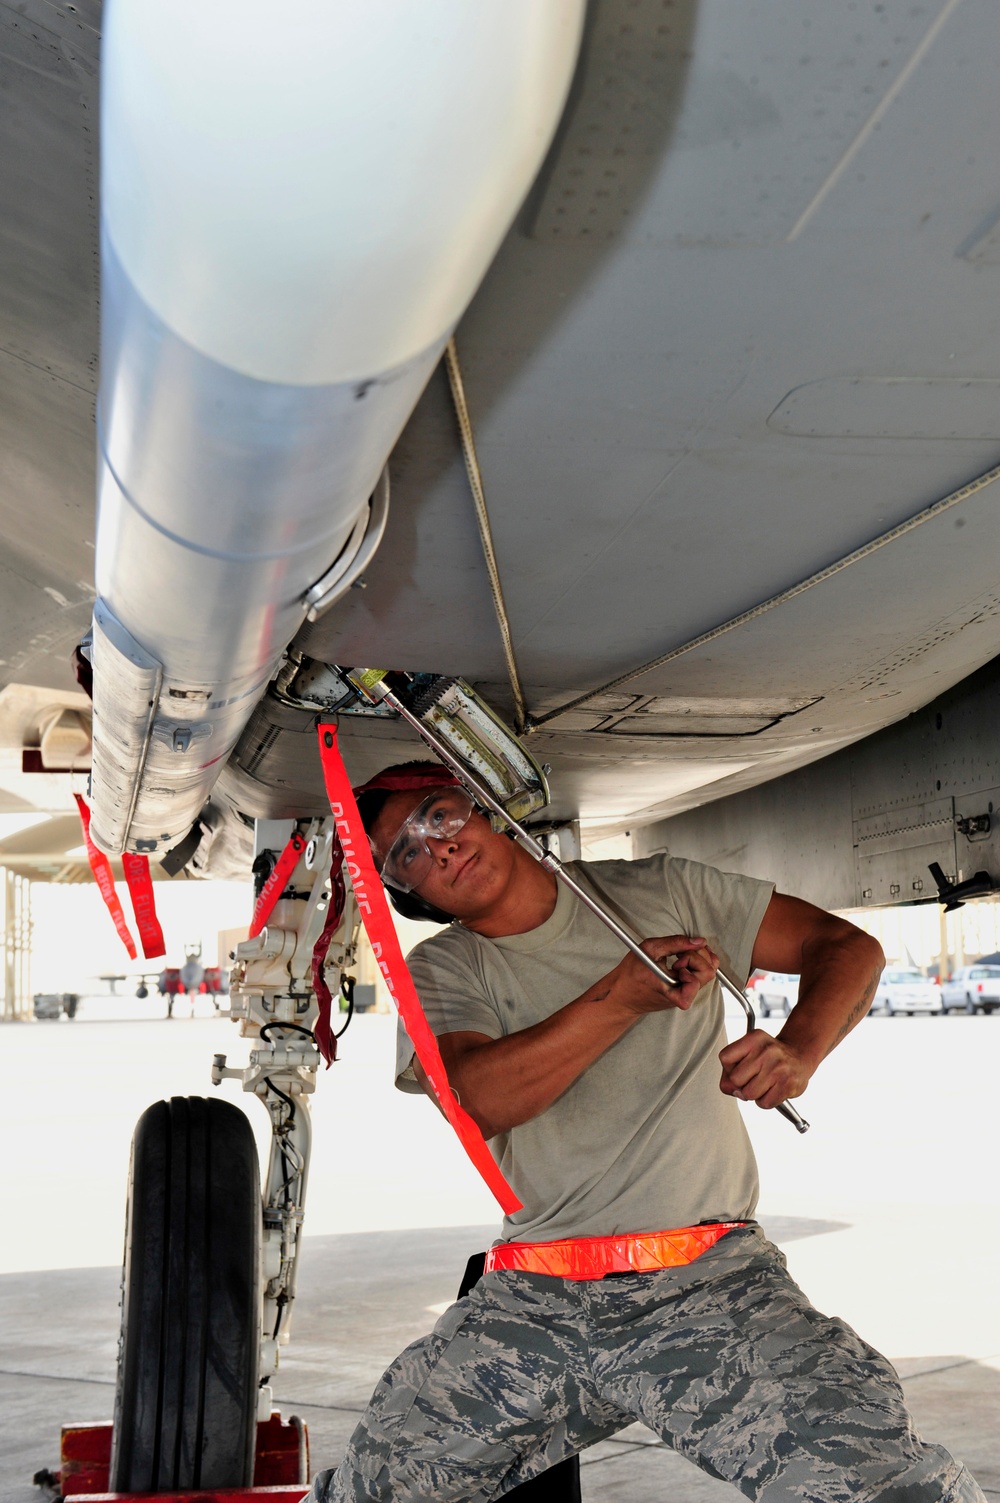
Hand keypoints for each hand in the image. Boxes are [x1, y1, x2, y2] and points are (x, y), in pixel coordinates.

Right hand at [603, 936, 718, 1016]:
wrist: (622, 995)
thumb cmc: (631, 975)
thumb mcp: (650, 949)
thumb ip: (675, 942)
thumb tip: (698, 941)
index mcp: (672, 990)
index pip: (697, 979)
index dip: (690, 961)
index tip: (677, 957)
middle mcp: (682, 995)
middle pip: (708, 974)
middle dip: (697, 957)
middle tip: (681, 955)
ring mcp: (685, 995)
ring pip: (707, 975)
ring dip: (698, 960)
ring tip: (681, 958)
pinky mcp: (685, 992)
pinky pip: (700, 978)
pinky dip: (697, 965)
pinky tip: (685, 960)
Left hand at [718, 1030, 811, 1108]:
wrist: (799, 1056)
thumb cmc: (769, 1056)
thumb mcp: (749, 1052)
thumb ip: (731, 1069)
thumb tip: (730, 1090)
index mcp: (753, 1039)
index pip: (725, 1057)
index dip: (728, 1069)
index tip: (738, 1069)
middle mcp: (766, 1051)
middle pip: (735, 1079)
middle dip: (740, 1084)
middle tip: (753, 1079)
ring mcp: (778, 1067)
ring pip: (748, 1094)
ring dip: (753, 1094)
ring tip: (764, 1084)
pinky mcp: (788, 1084)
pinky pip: (764, 1103)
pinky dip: (766, 1101)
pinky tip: (773, 1090)